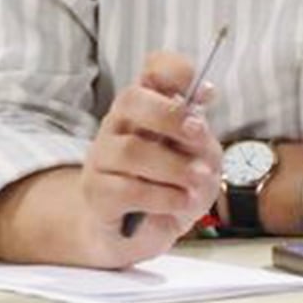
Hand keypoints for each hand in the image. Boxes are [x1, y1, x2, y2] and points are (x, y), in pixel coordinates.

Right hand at [0, 51, 221, 267]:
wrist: (146, 231)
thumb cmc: (176, 183)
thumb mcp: (201, 156)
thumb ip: (198, 134)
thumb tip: (200, 106)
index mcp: (150, 107)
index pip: (153, 71)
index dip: (175, 71)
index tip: (206, 92)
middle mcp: (119, 124)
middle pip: (131, 99)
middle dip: (170, 116)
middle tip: (198, 136)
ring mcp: (102, 157)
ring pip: (132, 150)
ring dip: (175, 167)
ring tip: (198, 181)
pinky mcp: (96, 192)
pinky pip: (127, 189)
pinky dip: (163, 197)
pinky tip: (181, 202)